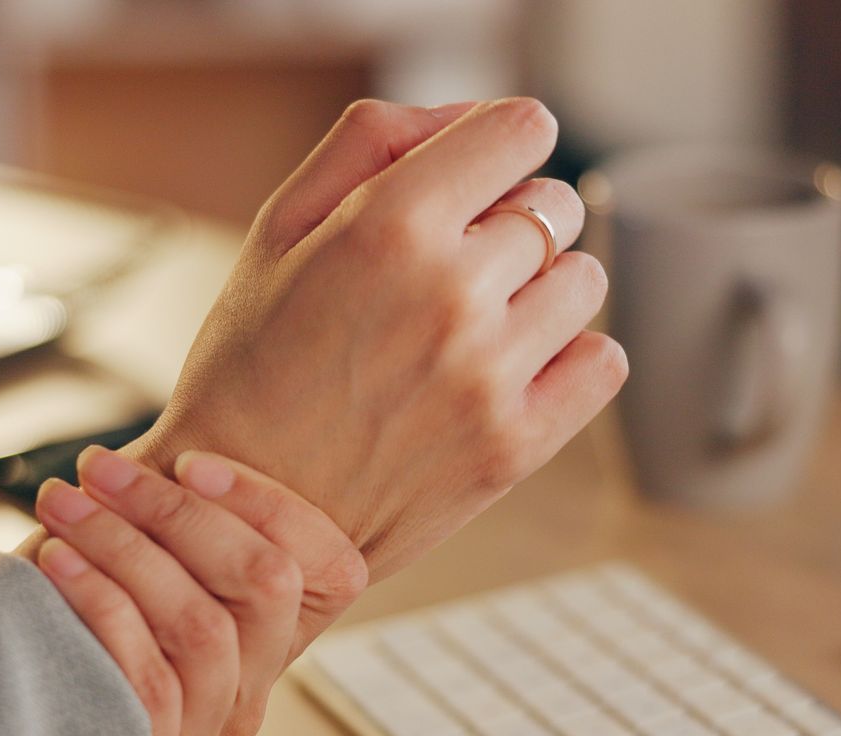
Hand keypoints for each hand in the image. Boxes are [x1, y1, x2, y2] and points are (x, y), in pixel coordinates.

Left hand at [30, 447, 362, 735]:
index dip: (268, 504)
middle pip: (269, 586)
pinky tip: (54, 561)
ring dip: (127, 547)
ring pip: (204, 626)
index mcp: (269, 645)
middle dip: (180, 511)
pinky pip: (150, 678)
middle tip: (98, 469)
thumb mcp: (127, 566)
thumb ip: (170, 523)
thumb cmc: (57, 627)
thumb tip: (180, 453)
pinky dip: (101, 602)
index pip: (333, 569)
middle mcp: (251, 698)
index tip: (186, 460)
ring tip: (63, 505)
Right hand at [125, 97, 623, 580]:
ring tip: (474, 325)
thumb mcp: (278, 228)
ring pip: (583, 281)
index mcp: (389, 227)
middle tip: (452, 267)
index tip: (476, 177)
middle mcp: (451, 295)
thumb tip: (467, 116)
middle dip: (511, 220)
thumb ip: (370, 142)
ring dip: (541, 290)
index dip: (500, 145)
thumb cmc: (250, 368)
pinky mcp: (515, 447)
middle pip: (554, 205)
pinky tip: (510, 369)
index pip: (521, 130)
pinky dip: (570, 358)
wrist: (238, 514)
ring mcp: (489, 376)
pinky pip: (602, 363)